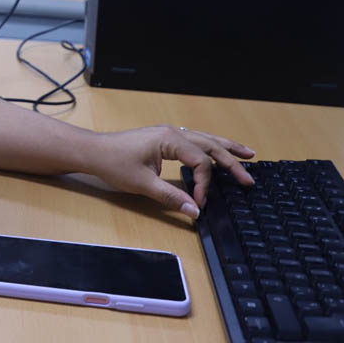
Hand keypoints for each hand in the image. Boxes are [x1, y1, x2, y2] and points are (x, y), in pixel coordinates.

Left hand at [84, 126, 254, 217]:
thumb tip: (194, 211)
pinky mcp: (164, 139)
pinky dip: (210, 147)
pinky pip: (194, 141)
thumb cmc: (114, 163)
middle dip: (231, 161)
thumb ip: (171, 198)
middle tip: (249, 178)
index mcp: (169, 139)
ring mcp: (169, 134)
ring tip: (248, 154)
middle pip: (210, 146)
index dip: (205, 184)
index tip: (200, 203)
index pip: (200, 162)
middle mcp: (173, 133)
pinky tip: (218, 152)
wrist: (94, 151)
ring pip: (205, 140)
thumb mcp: (143, 184)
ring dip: (226, 148)